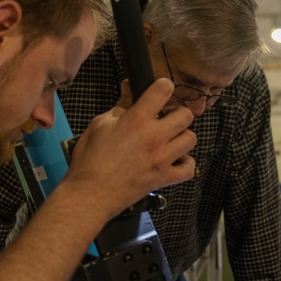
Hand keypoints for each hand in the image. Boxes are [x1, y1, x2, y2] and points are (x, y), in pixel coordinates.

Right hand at [67, 77, 195, 216]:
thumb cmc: (90, 161)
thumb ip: (119, 106)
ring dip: (182, 136)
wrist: (90, 194)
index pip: (163, 90)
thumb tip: (129, 88)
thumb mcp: (99, 125)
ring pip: (191, 139)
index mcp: (136, 120)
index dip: (163, 86)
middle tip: (164, 118)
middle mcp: (154, 137)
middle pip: (185, 115)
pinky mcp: (163, 178)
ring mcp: (162, 159)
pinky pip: (189, 169)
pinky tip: (175, 160)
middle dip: (176, 113)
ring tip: (169, 139)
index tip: (160, 91)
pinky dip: (185, 164)